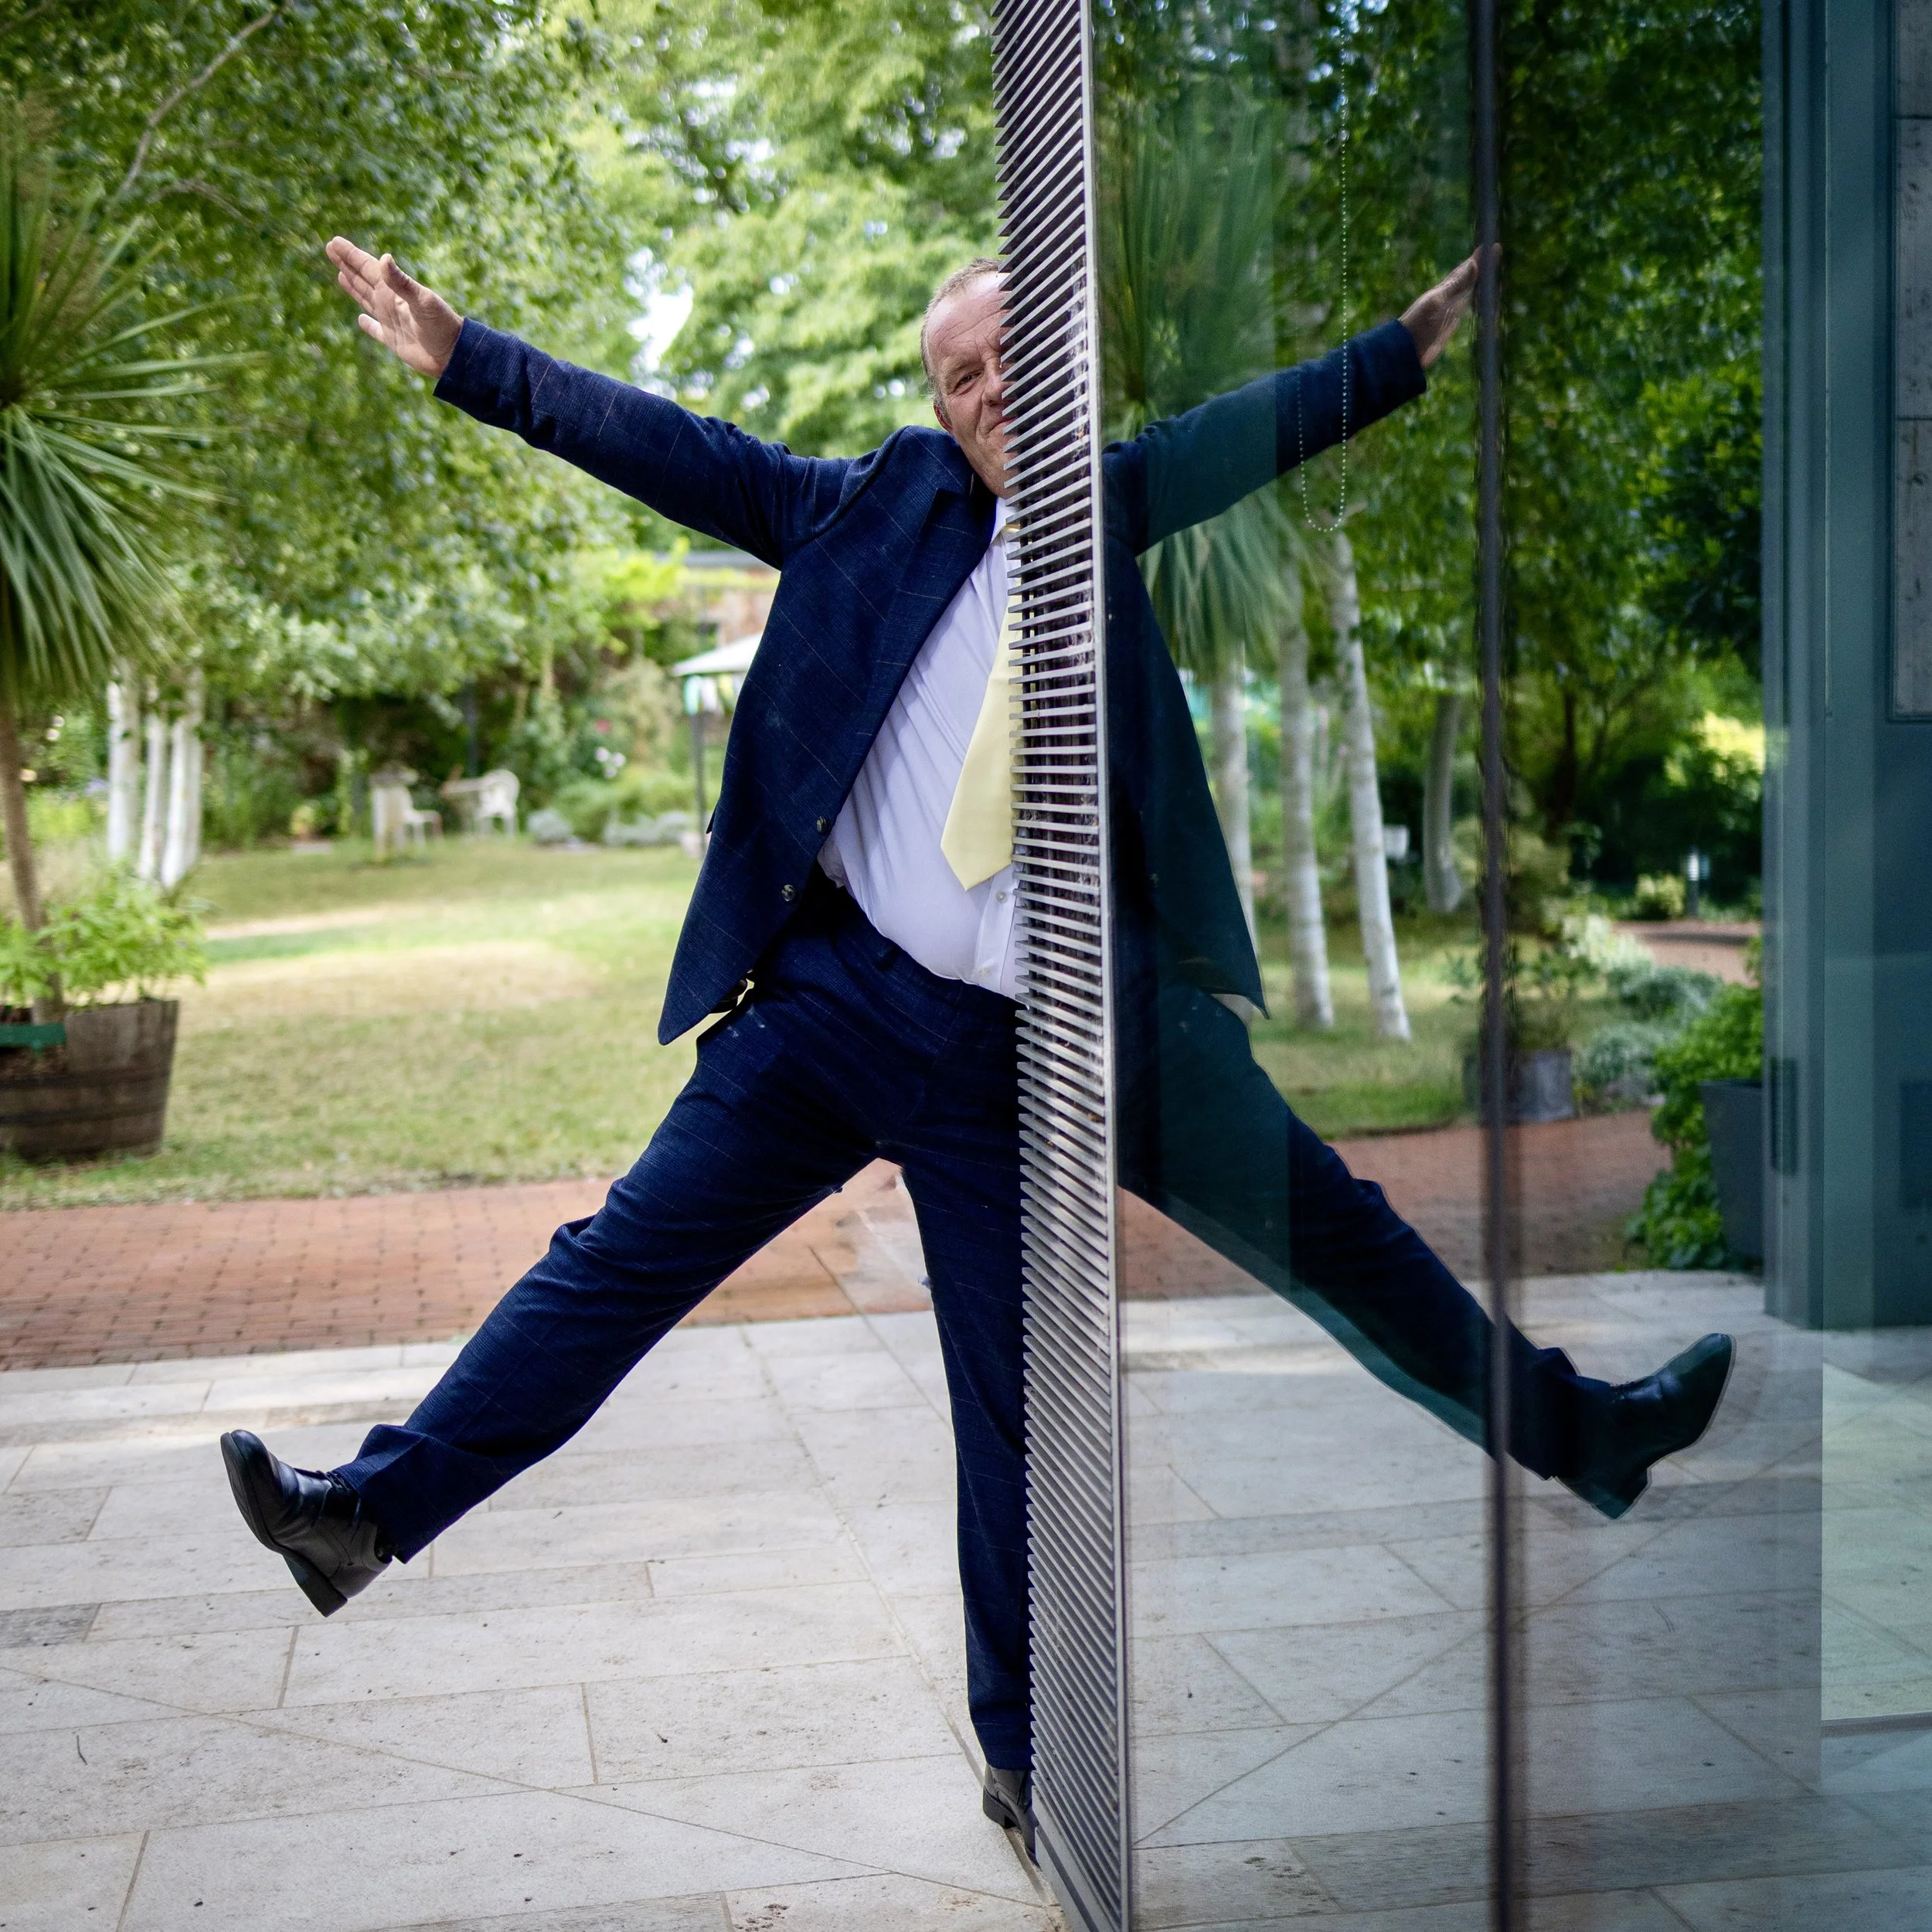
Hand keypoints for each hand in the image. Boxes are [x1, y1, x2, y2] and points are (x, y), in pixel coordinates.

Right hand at [325, 236, 462, 378]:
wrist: (455, 354)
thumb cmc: (442, 326)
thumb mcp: (422, 301)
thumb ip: (402, 282)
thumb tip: (383, 258)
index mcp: (394, 291)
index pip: (368, 268)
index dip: (351, 255)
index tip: (335, 242)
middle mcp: (390, 302)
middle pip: (363, 279)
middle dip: (347, 264)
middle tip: (331, 248)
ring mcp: (391, 321)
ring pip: (366, 299)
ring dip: (353, 286)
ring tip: (341, 274)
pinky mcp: (394, 340)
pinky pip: (376, 331)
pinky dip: (368, 325)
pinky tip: (362, 320)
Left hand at [1399, 246, 1494, 368]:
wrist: (1404, 349)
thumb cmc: (1418, 324)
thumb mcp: (1437, 302)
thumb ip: (1455, 285)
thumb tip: (1474, 263)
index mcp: (1445, 289)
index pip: (1466, 269)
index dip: (1479, 258)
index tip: (1493, 245)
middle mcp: (1449, 297)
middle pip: (1470, 278)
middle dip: (1484, 267)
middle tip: (1495, 253)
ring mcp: (1449, 311)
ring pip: (1471, 292)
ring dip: (1482, 284)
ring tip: (1493, 276)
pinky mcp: (1450, 325)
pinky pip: (1468, 310)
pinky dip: (1479, 305)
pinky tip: (1482, 304)